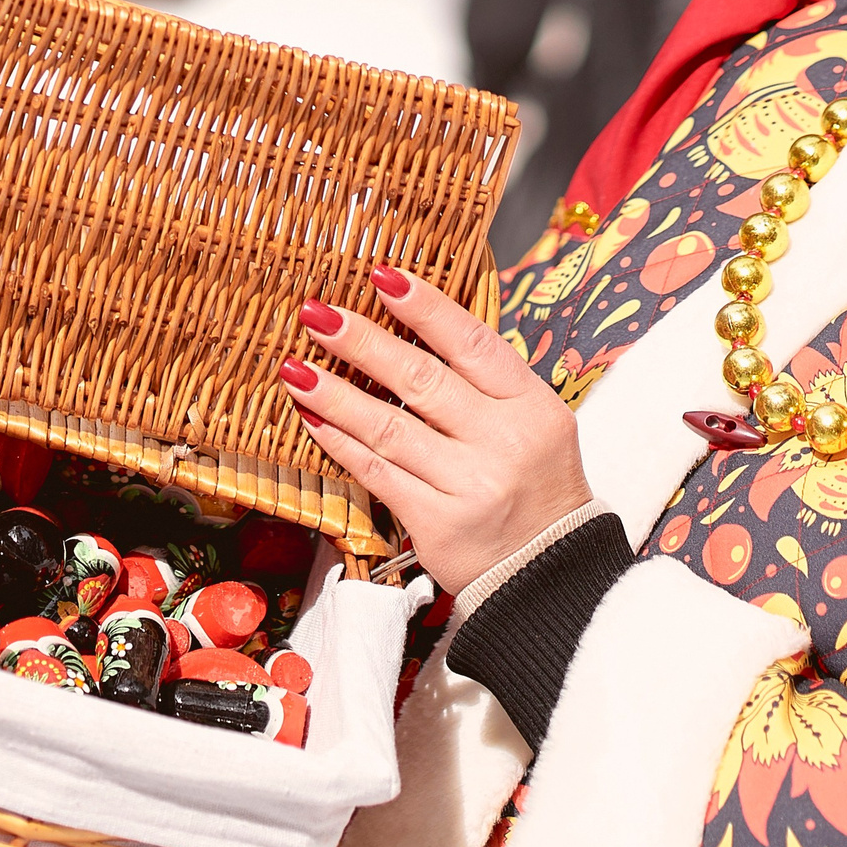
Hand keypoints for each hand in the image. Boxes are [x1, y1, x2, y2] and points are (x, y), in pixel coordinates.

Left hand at [277, 266, 590, 594]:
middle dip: (363, 342)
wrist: (549, 569)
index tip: (382, 277)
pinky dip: (341, 445)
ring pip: (388, 428)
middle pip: (422, 381)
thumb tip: (419, 327)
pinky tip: (313, 420)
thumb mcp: (536, 422)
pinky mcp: (437, 524)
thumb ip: (486, 383)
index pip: (473, 343)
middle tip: (317, 314)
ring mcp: (469, 485)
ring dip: (335, 395)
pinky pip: (377, 474)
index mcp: (533, 406)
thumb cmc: (536, 485)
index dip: (426, 307)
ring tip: (296, 368)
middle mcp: (504, 442)